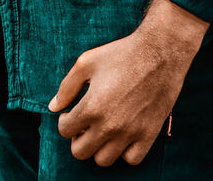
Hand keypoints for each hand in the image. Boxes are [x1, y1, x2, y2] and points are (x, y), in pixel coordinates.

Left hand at [47, 0, 207, 167]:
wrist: (159, 52)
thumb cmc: (121, 54)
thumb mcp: (87, 62)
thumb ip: (67, 87)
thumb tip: (53, 107)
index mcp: (91, 107)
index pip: (65, 131)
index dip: (64, 121)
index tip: (70, 113)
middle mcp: (109, 125)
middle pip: (80, 152)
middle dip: (77, 138)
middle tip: (84, 124)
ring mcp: (130, 133)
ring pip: (103, 160)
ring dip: (98, 147)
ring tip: (101, 129)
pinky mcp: (148, 135)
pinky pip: (131, 159)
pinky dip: (124, 152)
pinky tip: (122, 134)